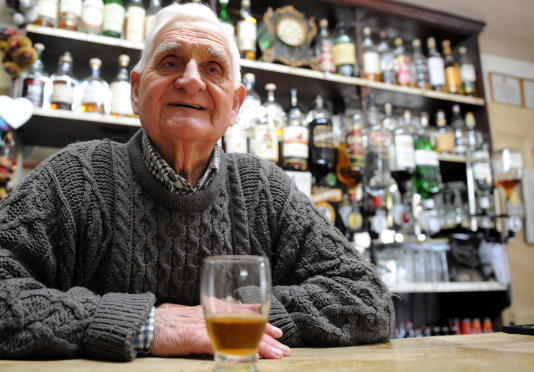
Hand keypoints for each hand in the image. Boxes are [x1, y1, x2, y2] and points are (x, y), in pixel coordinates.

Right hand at [149, 303, 290, 358]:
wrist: (144, 323)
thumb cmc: (163, 321)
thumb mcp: (188, 313)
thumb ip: (203, 314)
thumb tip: (214, 320)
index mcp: (211, 307)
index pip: (241, 312)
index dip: (261, 321)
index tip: (276, 331)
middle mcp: (212, 312)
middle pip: (245, 323)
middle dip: (267, 336)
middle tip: (283, 347)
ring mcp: (204, 323)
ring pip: (239, 334)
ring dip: (260, 346)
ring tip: (276, 355)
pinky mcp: (195, 336)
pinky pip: (220, 345)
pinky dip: (236, 351)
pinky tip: (250, 357)